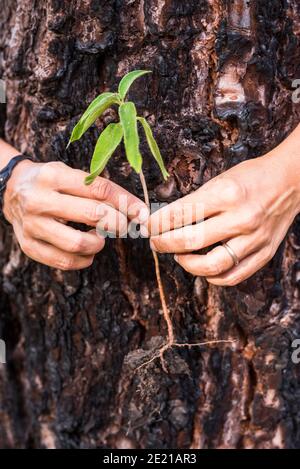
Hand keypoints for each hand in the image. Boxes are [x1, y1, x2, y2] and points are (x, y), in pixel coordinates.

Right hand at [3, 160, 146, 269]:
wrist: (11, 191)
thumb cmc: (51, 183)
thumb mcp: (70, 174)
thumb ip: (99, 189)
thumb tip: (137, 212)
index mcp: (53, 176)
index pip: (98, 189)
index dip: (126, 202)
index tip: (142, 213)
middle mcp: (39, 200)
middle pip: (92, 215)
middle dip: (117, 223)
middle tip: (124, 226)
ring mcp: (31, 225)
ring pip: (78, 244)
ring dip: (99, 244)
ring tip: (99, 237)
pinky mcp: (29, 246)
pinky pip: (64, 261)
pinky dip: (84, 260)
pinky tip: (87, 251)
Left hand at [149, 129, 299, 285]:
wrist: (291, 181)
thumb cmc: (251, 177)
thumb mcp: (220, 180)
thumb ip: (196, 202)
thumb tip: (165, 222)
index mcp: (226, 194)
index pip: (181, 214)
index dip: (157, 223)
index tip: (148, 226)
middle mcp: (241, 218)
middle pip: (190, 241)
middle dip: (164, 244)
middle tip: (155, 242)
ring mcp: (255, 239)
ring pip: (211, 265)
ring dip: (186, 264)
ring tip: (178, 256)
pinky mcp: (264, 253)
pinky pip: (234, 276)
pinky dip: (213, 278)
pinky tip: (202, 269)